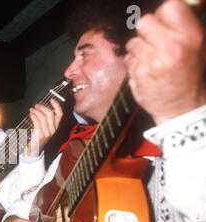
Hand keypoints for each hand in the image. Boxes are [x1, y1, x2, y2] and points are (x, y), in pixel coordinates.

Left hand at [25, 99, 62, 157]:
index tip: (51, 100)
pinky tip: (31, 114)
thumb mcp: (44, 128)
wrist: (33, 150)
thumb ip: (45, 119)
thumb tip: (42, 108)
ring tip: (31, 110)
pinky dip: (33, 116)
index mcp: (55, 127)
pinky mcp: (41, 134)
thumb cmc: (38, 137)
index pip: (60, 115)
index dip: (56, 106)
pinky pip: (37, 121)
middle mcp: (53, 130)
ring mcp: (47, 132)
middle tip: (36, 105)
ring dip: (36, 111)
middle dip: (42, 107)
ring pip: (42, 117)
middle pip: (50, 114)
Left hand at [125, 0, 205, 124]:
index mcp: (191, 36)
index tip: (162, 24)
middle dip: (146, 31)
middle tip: (154, 43)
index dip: (162, 14)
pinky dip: (134, 64)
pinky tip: (146, 72)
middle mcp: (173, 46)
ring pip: (133, 41)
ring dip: (138, 49)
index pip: (170, 6)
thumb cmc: (188, 74)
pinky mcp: (140, 73)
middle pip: (145, 21)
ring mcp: (154, 60)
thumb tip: (171, 6)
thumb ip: (182, 27)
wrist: (182, 107)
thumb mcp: (196, 47)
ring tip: (151, 60)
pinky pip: (129, 59)